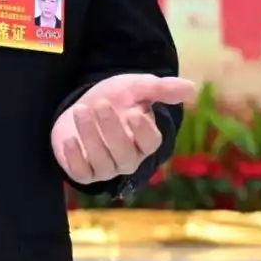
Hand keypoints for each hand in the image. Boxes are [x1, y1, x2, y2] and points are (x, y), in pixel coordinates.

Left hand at [51, 73, 196, 184]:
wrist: (85, 105)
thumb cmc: (116, 99)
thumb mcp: (136, 87)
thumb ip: (161, 88)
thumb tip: (192, 89)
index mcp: (145, 141)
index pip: (150, 143)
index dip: (143, 130)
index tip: (134, 112)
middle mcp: (129, 159)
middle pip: (124, 153)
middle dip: (111, 129)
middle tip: (101, 105)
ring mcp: (106, 168)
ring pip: (102, 161)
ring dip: (90, 135)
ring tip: (81, 110)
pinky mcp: (84, 172)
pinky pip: (81, 173)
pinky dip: (74, 158)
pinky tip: (69, 139)